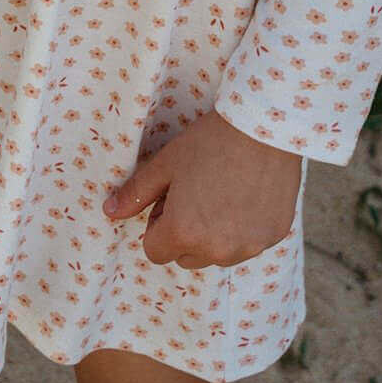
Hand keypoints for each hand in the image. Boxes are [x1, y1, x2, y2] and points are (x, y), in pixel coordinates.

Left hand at [101, 109, 301, 269]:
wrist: (263, 126)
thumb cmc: (209, 141)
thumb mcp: (166, 163)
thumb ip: (136, 193)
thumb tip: (108, 212)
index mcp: (183, 233)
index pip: (155, 251)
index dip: (158, 224)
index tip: (171, 198)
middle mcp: (216, 250)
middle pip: (186, 257)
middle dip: (186, 233)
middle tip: (196, 193)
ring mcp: (248, 247)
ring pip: (219, 254)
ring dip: (215, 235)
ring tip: (224, 192)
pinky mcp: (273, 237)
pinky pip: (249, 243)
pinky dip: (245, 227)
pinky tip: (248, 194)